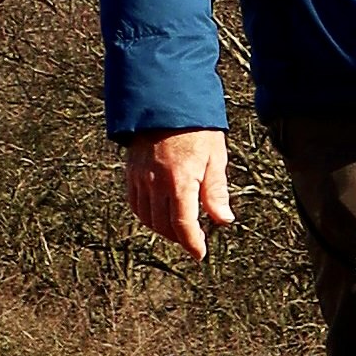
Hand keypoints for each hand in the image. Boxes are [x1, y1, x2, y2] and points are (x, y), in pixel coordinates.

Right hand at [126, 128, 233, 260]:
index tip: (199, 254)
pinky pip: (136, 204)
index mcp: (181, 179)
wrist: (166, 101)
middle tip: (194, 239)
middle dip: (180, 238)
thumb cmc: (196, 128)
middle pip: (164, 225)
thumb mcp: (215, 157)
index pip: (183, 224)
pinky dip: (147, 216)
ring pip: (147, 218)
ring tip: (178, 229)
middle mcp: (157, 182)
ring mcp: (141, 177)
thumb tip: (223, 220)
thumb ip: (216, 191)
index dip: (192, 243)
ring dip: (163, 229)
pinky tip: (159, 215)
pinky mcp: (131, 172)